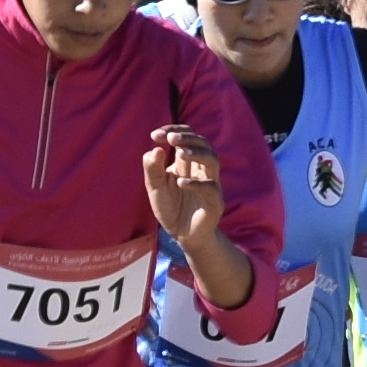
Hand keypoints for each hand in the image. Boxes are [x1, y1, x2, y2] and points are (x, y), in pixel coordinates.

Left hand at [143, 122, 225, 266]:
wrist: (183, 235)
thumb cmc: (171, 209)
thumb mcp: (155, 188)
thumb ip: (152, 170)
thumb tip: (154, 149)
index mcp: (186, 162)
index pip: (186, 137)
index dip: (173, 131)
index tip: (155, 135)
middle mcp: (200, 169)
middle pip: (203, 143)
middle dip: (188, 137)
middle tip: (171, 138)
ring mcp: (210, 184)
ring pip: (213, 160)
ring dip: (198, 153)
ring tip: (181, 153)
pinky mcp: (214, 202)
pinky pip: (211, 188)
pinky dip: (197, 184)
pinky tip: (181, 183)